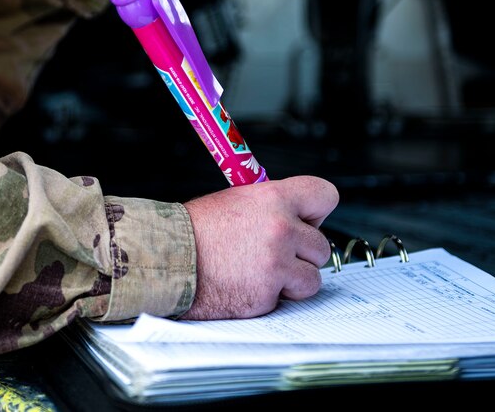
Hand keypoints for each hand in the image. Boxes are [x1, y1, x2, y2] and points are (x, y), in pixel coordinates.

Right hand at [180, 175, 337, 319]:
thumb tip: (298, 217)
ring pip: (312, 278)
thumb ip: (273, 208)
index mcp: (274, 198)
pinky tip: (247, 284)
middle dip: (302, 254)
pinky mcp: (268, 294)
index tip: (304, 221)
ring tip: (261, 271)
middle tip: (274, 253)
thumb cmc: (197, 230)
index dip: (316, 212)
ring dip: (292, 279)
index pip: (325, 196)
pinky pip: (287, 299)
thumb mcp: (238, 201)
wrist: (169, 259)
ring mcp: (276, 264)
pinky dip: (271, 296)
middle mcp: (281, 229)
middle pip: (321, 246)